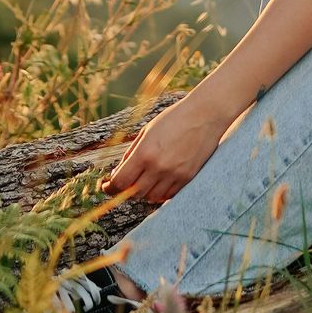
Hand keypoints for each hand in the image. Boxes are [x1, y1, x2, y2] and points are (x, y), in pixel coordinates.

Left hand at [109, 86, 236, 204]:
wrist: (205, 115)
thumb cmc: (174, 118)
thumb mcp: (147, 131)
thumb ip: (131, 153)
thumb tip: (118, 172)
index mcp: (145, 153)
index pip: (120, 182)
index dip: (110, 188)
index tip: (106, 187)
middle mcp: (159, 167)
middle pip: (134, 193)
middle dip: (126, 189)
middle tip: (125, 182)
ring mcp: (175, 174)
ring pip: (151, 197)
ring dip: (143, 192)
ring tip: (143, 180)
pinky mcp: (188, 178)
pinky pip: (168, 195)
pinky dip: (160, 192)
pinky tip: (159, 182)